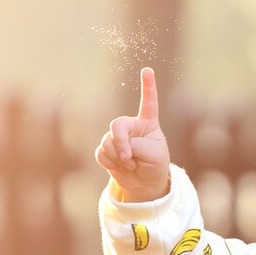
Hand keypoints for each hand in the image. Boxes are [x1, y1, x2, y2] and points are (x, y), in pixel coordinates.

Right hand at [94, 67, 170, 201]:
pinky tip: (120, 167)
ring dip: (117, 157)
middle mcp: (131, 127)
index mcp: (148, 123)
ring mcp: (118, 138)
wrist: (145, 184)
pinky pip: (101, 153)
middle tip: (128, 157)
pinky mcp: (107, 150)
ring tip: (130, 165)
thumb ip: (136, 146)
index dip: (148, 86)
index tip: (147, 70)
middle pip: (117, 125)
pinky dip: (110, 163)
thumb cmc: (155, 166)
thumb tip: (117, 148)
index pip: (148, 102)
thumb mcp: (154, 155)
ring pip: (107, 142)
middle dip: (120, 142)